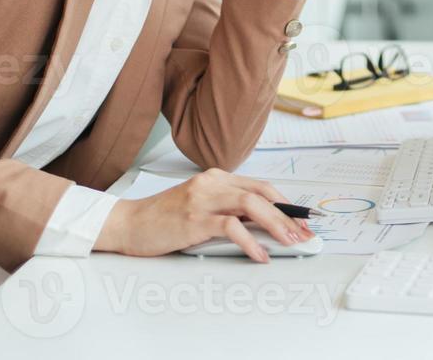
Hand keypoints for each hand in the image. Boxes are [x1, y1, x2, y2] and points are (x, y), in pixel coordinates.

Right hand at [93, 168, 313, 261]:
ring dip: (276, 225)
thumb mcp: (200, 208)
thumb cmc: (163, 219)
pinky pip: (231, 227)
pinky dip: (250, 241)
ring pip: (252, 205)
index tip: (302, 221)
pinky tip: (260, 254)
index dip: (285, 204)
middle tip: (304, 234)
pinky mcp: (194, 218)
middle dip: (288, 216)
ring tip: (290, 243)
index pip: (261, 187)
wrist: (128, 223)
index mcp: (215, 178)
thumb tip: (264, 227)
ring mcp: (203, 198)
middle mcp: (212, 183)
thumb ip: (228, 211)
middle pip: (262, 194)